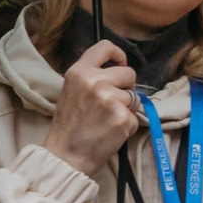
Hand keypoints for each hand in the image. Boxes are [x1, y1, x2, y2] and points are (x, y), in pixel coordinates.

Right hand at [44, 41, 142, 177]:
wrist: (65, 155)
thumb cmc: (69, 126)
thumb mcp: (72, 90)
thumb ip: (92, 77)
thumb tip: (118, 69)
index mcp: (79, 72)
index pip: (105, 47)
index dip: (118, 55)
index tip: (120, 64)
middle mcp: (95, 81)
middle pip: (129, 73)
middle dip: (126, 88)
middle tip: (111, 104)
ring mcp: (110, 99)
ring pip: (134, 97)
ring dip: (127, 108)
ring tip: (106, 120)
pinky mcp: (123, 118)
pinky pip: (136, 117)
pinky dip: (127, 126)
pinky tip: (110, 132)